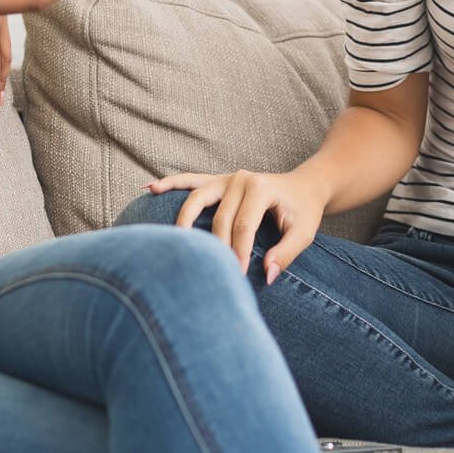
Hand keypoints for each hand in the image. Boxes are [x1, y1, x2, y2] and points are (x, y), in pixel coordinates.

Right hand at [148, 169, 328, 283]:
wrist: (304, 187)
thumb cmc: (303, 212)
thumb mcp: (304, 233)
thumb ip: (286, 253)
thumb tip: (266, 275)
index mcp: (260, 188)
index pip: (243, 225)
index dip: (238, 252)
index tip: (236, 275)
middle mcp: (240, 178)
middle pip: (220, 217)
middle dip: (216, 246)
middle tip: (212, 271)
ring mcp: (226, 177)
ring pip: (197, 197)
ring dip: (183, 217)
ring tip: (173, 238)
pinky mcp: (218, 180)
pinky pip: (190, 180)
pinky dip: (170, 183)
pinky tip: (149, 189)